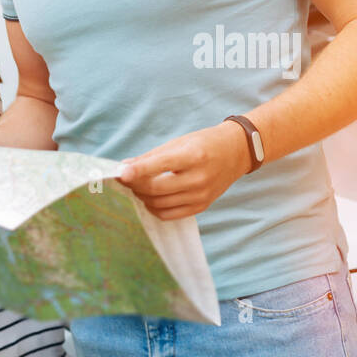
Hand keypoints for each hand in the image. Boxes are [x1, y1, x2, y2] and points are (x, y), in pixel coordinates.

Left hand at [117, 121, 251, 219]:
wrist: (237, 152)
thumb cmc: (205, 143)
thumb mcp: (179, 142)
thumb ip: (151, 157)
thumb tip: (124, 168)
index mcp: (193, 156)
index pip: (159, 166)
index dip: (137, 171)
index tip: (120, 172)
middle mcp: (199, 178)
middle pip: (155, 188)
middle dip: (135, 184)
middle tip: (126, 177)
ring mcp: (201, 195)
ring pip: (159, 204)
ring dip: (142, 196)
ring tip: (140, 185)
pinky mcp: (201, 206)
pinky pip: (169, 214)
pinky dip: (155, 207)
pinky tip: (152, 197)